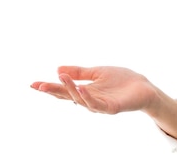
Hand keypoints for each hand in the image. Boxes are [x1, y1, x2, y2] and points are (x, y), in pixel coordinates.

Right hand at [31, 66, 158, 114]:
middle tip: (39, 85)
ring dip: (70, 89)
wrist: (143, 86)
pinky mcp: (111, 108)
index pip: (65, 89)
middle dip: (54, 91)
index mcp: (86, 91)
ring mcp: (100, 105)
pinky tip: (80, 89)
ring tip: (61, 79)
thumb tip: (58, 69)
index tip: (33, 83)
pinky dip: (87, 98)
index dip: (50, 87)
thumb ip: (80, 72)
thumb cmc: (122, 80)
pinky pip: (96, 104)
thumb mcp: (98, 72)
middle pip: (68, 96)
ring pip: (80, 100)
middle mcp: (89, 99)